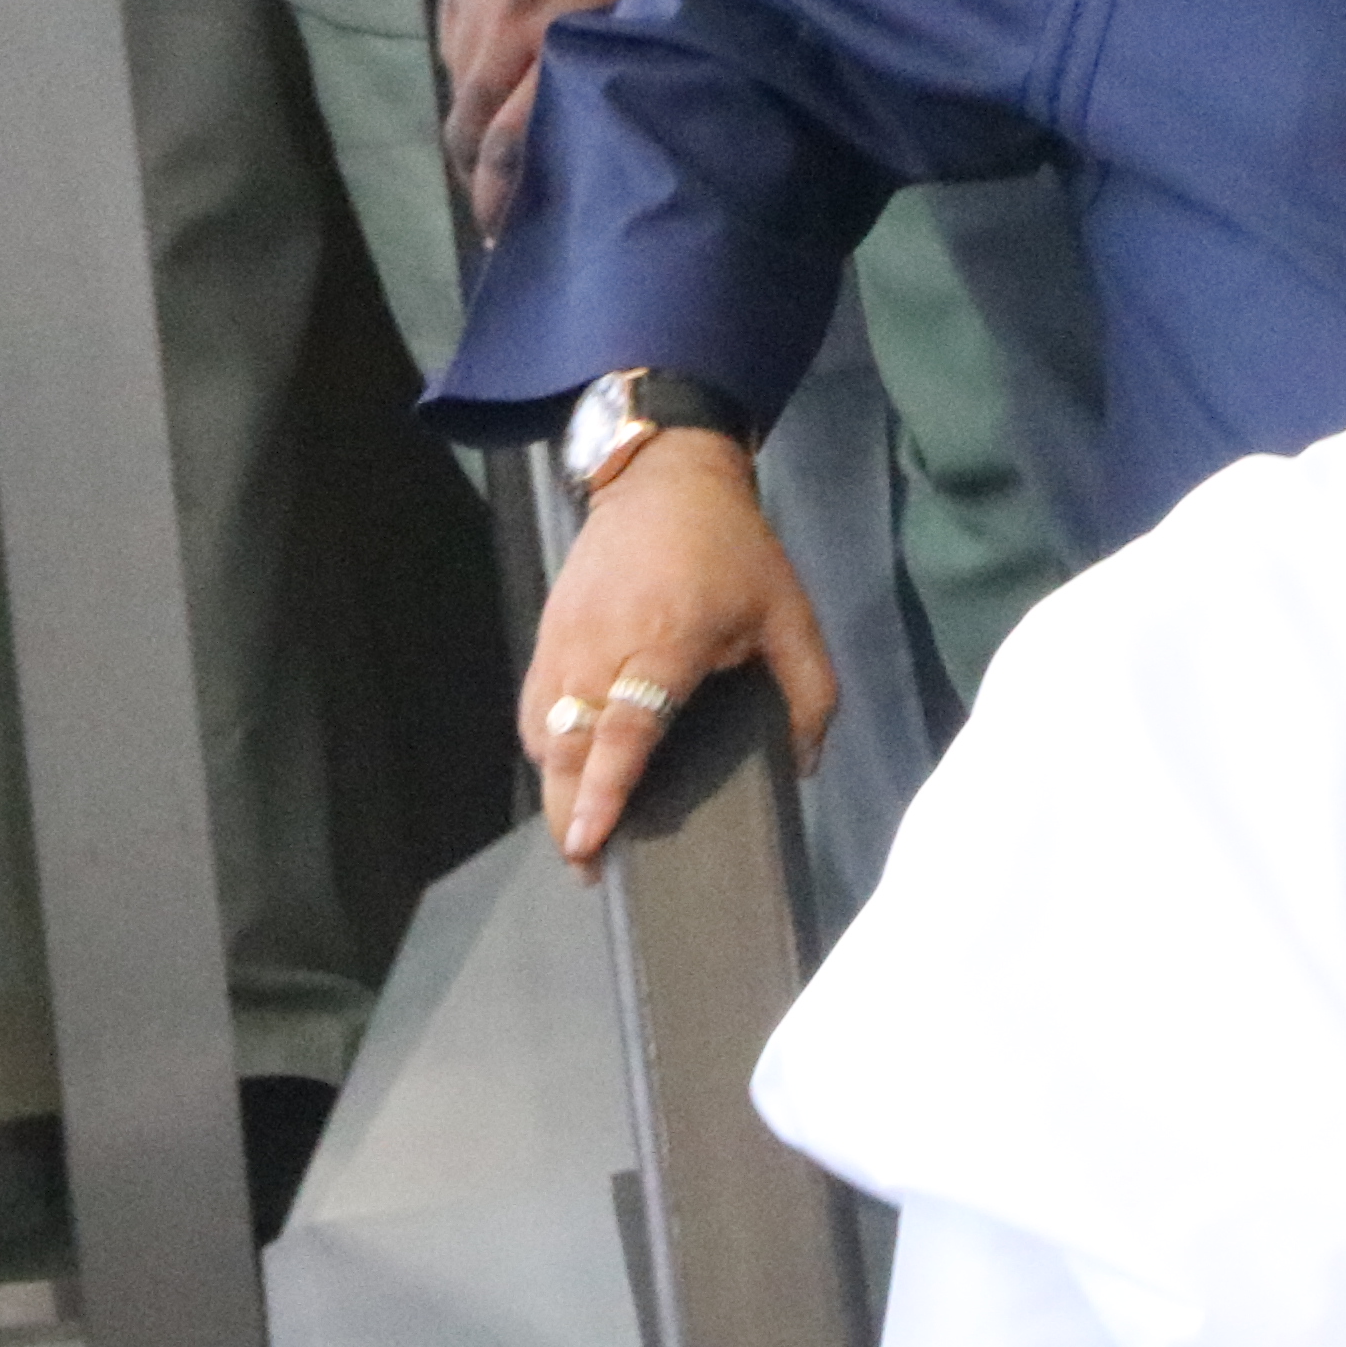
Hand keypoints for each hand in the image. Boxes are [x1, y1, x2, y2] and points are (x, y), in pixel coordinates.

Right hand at [435, 0, 676, 227]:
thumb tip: (592, 168)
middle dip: (474, 170)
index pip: (506, 134)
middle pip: (466, 116)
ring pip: (453, 80)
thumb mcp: (656, 34)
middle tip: (496, 206)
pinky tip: (496, 89)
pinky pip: (451, 37)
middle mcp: (506, 8)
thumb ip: (615, 91)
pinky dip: (468, 68)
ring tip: (496, 155)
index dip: (498, 191)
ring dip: (470, 122)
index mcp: (559, 31)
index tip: (502, 230)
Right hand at [520, 432, 834, 868]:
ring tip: (579, 833)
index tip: (587, 839)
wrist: (664, 482)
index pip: (626, 728)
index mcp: (664, 642)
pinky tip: (568, 774)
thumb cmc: (734, 549)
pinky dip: (546, 746)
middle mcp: (601, 646)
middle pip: (569, 744)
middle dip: (568, 809)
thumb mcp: (791, 615)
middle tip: (585, 864)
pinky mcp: (547, 633)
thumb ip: (810, 692)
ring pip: (544, 730)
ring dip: (555, 785)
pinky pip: (535, 705)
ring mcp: (565, 640)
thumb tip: (806, 763)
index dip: (605, 789)